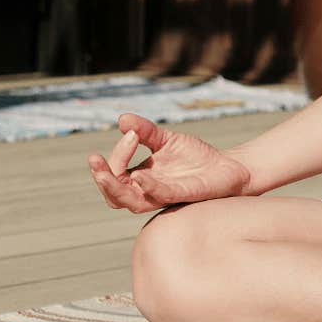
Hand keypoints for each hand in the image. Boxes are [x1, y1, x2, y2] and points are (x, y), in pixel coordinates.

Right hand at [87, 112, 251, 213]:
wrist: (228, 166)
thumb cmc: (195, 157)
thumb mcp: (167, 139)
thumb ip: (146, 131)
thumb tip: (122, 118)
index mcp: (141, 178)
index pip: (116, 173)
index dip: (116, 155)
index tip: (130, 133)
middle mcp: (147, 191)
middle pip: (113, 195)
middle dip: (101, 178)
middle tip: (94, 160)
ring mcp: (163, 195)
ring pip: (130, 202)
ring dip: (115, 188)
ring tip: (105, 173)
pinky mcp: (181, 196)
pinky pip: (159, 197)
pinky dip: (148, 187)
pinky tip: (140, 175)